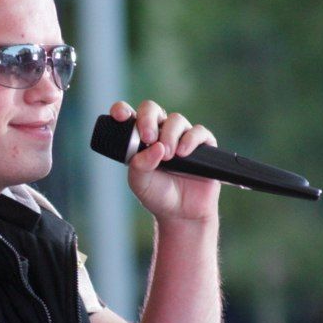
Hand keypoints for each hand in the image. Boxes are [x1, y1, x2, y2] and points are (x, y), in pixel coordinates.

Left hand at [109, 100, 220, 221]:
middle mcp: (159, 133)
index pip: (129, 116)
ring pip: (176, 120)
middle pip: (152, 109)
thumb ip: (140, 165)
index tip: (119, 116)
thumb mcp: (139, 182)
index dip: (122, 110)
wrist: (181, 213)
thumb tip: (154, 147)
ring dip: (169, 135)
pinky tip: (183, 153)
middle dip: (148, 119)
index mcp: (139, 139)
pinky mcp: (202, 145)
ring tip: (167, 156)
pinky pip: (198, 132)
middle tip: (147, 138)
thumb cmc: (156, 195)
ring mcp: (181, 137)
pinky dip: (190, 139)